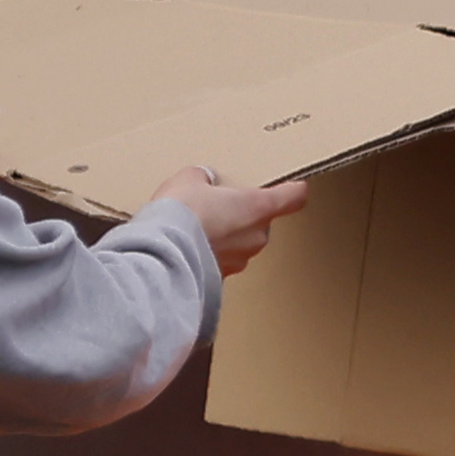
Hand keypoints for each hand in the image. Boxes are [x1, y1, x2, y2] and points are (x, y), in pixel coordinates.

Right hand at [158, 168, 308, 277]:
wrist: (161, 256)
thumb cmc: (182, 216)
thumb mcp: (188, 180)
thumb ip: (201, 177)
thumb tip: (201, 181)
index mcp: (258, 207)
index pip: (293, 197)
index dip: (293, 190)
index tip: (292, 187)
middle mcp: (256, 236)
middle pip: (262, 220)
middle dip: (243, 213)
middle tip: (220, 203)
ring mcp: (241, 260)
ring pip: (241, 242)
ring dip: (227, 235)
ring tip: (198, 225)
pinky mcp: (221, 278)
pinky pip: (221, 261)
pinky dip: (210, 254)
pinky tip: (188, 246)